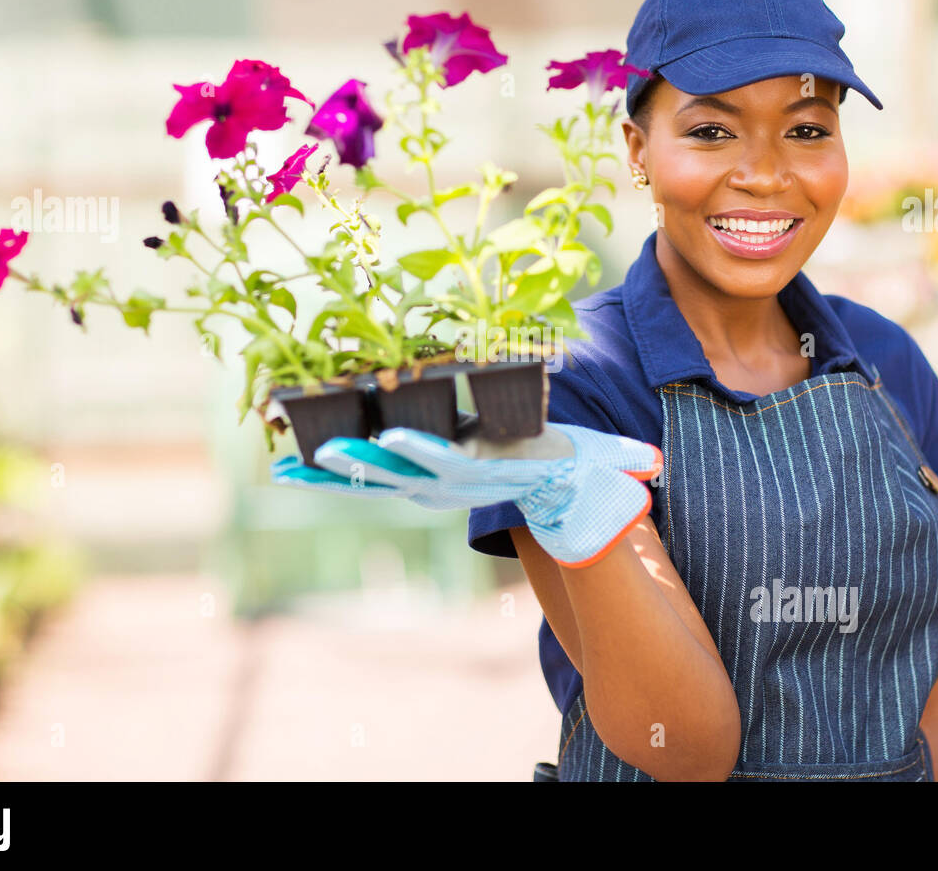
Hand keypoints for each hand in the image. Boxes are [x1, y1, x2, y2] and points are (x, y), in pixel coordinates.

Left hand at [270, 422, 661, 567]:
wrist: (549, 493)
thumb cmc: (575, 466)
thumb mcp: (604, 461)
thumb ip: (625, 463)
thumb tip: (653, 466)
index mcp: (489, 469)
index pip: (453, 462)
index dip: (422, 454)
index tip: (393, 445)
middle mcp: (452, 482)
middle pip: (398, 473)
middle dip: (358, 463)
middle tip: (319, 451)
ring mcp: (428, 485)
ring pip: (372, 479)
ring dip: (329, 470)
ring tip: (284, 466)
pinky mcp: (413, 480)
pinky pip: (363, 478)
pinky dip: (325, 472)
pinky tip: (285, 468)